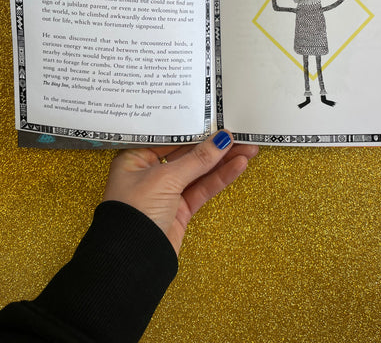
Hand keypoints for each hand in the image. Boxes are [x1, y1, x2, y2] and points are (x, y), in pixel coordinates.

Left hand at [102, 131, 258, 254]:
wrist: (133, 259)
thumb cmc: (134, 213)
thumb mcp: (166, 178)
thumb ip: (197, 159)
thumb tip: (221, 140)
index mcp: (135, 158)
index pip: (169, 137)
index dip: (193, 128)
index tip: (215, 120)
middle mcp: (150, 172)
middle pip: (187, 153)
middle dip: (213, 145)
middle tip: (238, 133)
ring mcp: (167, 192)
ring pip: (199, 171)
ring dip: (223, 160)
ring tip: (248, 148)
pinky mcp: (180, 209)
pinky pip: (203, 189)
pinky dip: (220, 178)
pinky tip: (238, 166)